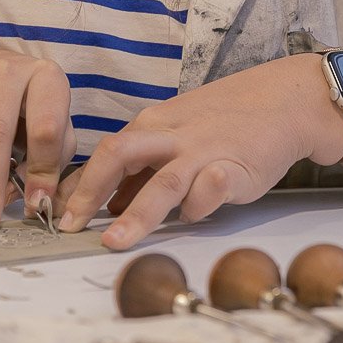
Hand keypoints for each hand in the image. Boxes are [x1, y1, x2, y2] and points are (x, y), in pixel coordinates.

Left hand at [54, 53, 342, 248]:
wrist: (285, 101)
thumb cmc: (226, 122)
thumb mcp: (175, 135)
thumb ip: (143, 169)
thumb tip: (108, 203)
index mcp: (153, 126)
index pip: (104, 152)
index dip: (77, 185)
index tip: (57, 215)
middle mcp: (172, 136)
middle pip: (119, 156)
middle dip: (90, 192)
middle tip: (70, 225)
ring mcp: (204, 151)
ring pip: (163, 180)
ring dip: (136, 212)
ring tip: (114, 241)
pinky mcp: (236, 166)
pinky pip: (212, 187)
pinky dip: (199, 203)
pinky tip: (191, 215)